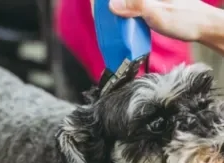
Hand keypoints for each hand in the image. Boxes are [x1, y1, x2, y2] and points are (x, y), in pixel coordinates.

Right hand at [90, 0, 212, 41]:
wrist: (201, 26)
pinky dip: (121, 13)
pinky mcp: (147, 5)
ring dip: (112, 9)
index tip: (95, 7)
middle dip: (104, 4)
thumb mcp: (159, 14)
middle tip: (97, 16)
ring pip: (122, 2)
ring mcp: (146, 0)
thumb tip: (112, 5)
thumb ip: (136, 6)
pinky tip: (117, 21)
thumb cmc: (185, 19)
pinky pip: (129, 6)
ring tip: (103, 19)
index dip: (102, 1)